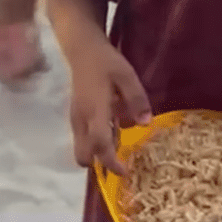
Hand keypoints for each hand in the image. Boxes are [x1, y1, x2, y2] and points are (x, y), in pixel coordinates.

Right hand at [65, 40, 151, 175]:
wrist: (81, 49)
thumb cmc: (105, 61)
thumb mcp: (126, 75)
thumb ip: (137, 99)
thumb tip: (146, 124)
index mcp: (95, 110)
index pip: (99, 144)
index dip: (111, 162)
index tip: (126, 172)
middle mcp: (82, 118)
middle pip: (83, 154)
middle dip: (100, 164)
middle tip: (120, 163)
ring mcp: (76, 117)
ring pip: (82, 147)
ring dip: (98, 153)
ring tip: (120, 147)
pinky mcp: (76, 114)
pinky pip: (83, 137)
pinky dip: (95, 142)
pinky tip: (112, 129)